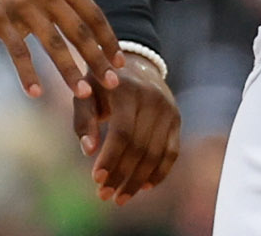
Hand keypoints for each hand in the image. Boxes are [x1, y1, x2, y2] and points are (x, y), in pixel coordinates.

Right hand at [0, 0, 123, 98]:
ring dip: (70, 71)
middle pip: (79, 31)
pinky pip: (19, 51)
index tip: (118, 60)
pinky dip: (28, 73)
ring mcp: (24, 7)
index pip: (92, 13)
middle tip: (111, 83)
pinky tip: (35, 91)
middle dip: (97, 59)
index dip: (107, 38)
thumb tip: (83, 18)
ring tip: (82, 93)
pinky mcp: (1, 19)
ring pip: (53, 44)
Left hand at [74, 52, 180, 204]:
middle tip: (104, 195)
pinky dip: (159, 173)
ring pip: (156, 154)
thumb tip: (88, 150)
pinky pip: (172, 153)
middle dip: (121, 175)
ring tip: (120, 198)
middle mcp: (151, 98)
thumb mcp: (86, 94)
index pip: (122, 131)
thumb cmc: (102, 85)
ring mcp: (168, 109)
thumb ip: (83, 119)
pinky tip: (143, 187)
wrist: (136, 64)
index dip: (110, 158)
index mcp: (126, 89)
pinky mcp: (176, 119)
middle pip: (139, 146)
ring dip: (138, 180)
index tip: (96, 179)